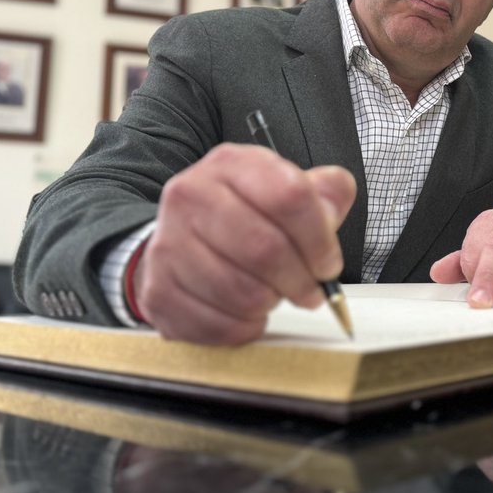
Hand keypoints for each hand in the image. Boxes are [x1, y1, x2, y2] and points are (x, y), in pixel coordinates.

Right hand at [132, 144, 355, 344]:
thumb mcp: (283, 190)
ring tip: (275, 295)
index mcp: (230, 164)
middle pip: (265, 248)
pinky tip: (248, 314)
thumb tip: (334, 201)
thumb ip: (322, 192)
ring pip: (241, 291)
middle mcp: (191, 195)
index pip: (289, 197)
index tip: (328, 263)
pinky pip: (217, 325)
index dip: (320, 239)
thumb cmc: (243, 216)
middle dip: (300, 280)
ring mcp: (168, 243)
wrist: (180, 238)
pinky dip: (244, 328)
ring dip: (271, 303)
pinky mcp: (159, 291)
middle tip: (310, 291)